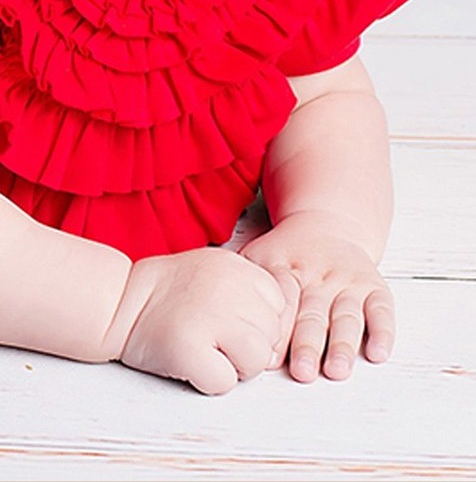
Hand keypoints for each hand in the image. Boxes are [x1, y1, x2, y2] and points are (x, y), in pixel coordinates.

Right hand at [110, 247, 287, 394]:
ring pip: (255, 362)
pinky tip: (187, 358)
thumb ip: (249, 293)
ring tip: (200, 346)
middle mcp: (228, 287)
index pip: (279, 308)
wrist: (117, 301)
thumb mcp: (214, 272)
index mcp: (236, 266)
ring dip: (232, 366)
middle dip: (246, 346)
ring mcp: (210, 317)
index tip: (223, 317)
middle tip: (208, 333)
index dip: (254, 321)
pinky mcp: (190, 349)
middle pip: (270, 338)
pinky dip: (207, 380)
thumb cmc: (167, 293)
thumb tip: (274, 343)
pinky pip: (225, 382)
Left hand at [242, 212, 394, 382]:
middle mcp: (317, 275)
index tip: (266, 356)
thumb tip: (213, 311)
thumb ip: (241, 282)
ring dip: (342, 344)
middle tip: (300, 372)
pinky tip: (377, 354)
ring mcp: (347, 281)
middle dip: (306, 343)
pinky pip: (382, 310)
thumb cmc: (283, 253)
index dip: (275, 328)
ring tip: (335, 370)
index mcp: (285, 267)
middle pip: (312, 312)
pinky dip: (382, 331)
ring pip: (346, 314)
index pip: (281, 299)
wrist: (325, 224)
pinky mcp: (374, 286)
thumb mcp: (257, 257)